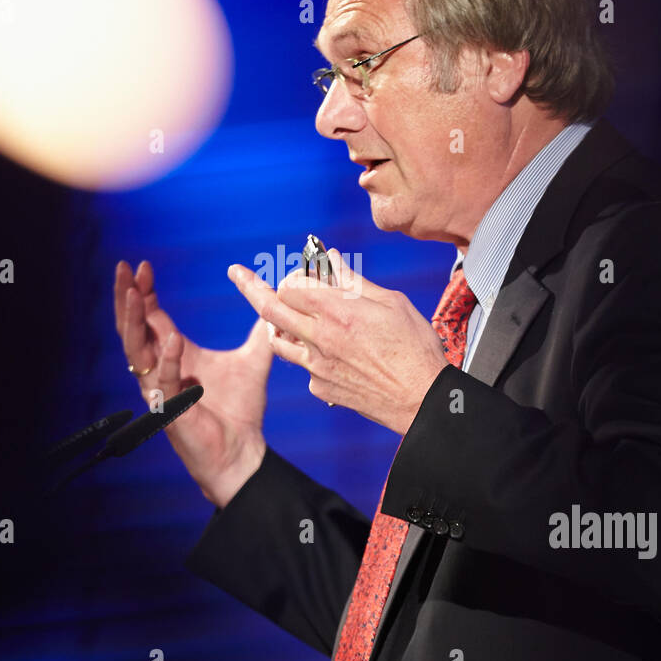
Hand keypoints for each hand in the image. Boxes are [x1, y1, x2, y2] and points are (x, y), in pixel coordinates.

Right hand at [114, 260, 272, 507]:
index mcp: (174, 355)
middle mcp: (160, 370)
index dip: (144, 292)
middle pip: (131, 328)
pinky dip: (167, 360)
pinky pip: (163, 382)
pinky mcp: (170, 412)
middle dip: (125, 298)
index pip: (150, 317)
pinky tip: (172, 338)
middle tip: (123, 269)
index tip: (144, 265)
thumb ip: (259, 332)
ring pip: (135, 351)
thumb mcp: (253, 360)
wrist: (243, 451)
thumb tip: (272, 303)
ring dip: (132, 321)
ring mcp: (161, 391)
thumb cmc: (240, 411)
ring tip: (133, 293)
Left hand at [226, 250, 449, 434]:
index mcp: (338, 311)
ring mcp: (316, 367)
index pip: (290, 284)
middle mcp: (320, 338)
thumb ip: (354, 282)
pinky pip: (302, 367)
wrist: (423, 401)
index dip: (294, 275)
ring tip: (284, 315)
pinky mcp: (320, 389)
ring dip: (277, 323)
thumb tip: (330, 259)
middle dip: (250, 287)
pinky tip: (330, 352)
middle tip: (237, 274)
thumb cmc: (415, 349)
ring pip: (277, 340)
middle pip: (269, 308)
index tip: (303, 274)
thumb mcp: (392, 303)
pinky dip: (309, 354)